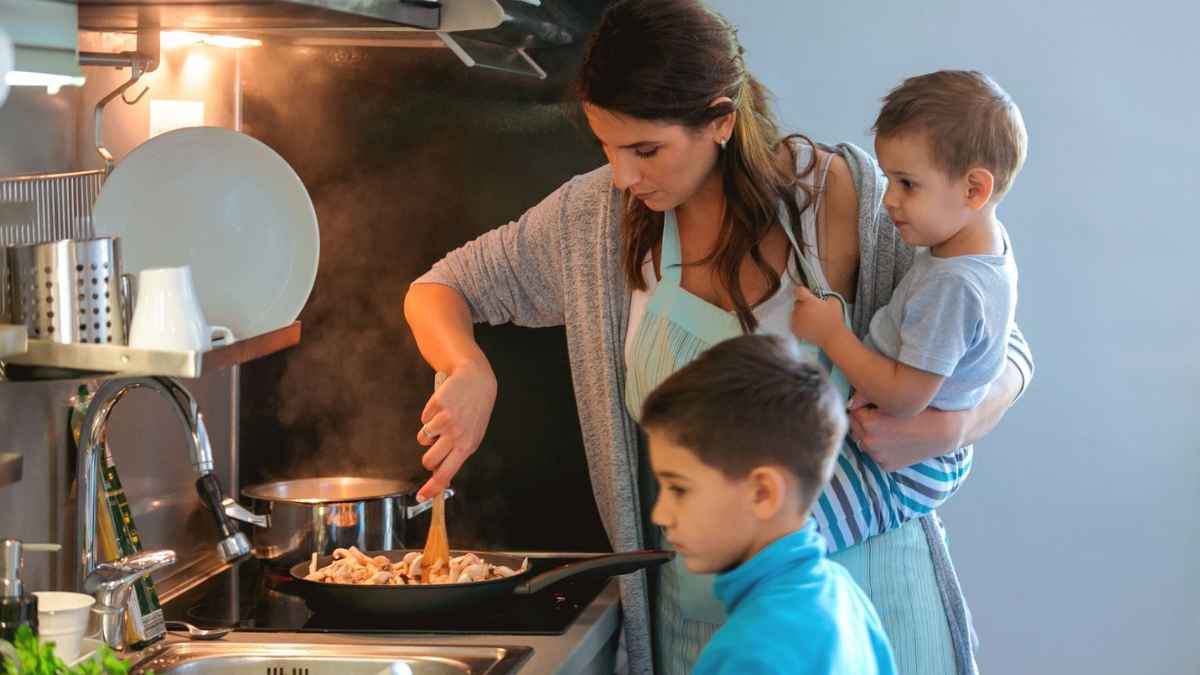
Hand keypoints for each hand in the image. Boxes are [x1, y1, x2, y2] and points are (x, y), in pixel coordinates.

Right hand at [415, 359, 497, 500]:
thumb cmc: (474, 411)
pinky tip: (443, 406)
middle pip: (429, 460)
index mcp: (468, 446)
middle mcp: (457, 435)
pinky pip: (423, 419)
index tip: (421, 497)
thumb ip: (457, 453)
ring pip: (423, 439)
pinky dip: (429, 414)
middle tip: (435, 447)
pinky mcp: (437, 406)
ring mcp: (446, 420)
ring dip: (428, 433)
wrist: (477, 381)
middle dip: (428, 458)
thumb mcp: (472, 435)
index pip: (447, 474)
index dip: (432, 488)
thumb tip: (440, 475)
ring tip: (443, 421)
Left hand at [791, 287, 842, 346]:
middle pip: (797, 302)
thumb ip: (824, 296)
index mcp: (808, 301)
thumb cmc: (834, 318)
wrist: (832, 336)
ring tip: (811, 319)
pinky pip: (794, 322)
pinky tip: (808, 325)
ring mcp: (796, 320)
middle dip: (804, 304)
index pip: (798, 290)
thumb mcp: (834, 301)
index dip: (802, 291)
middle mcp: (799, 309)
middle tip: (813, 309)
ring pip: (795, 313)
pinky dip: (799, 323)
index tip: (807, 295)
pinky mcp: (795, 329)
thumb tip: (818, 298)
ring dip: (801, 314)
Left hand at [848, 400, 968, 471]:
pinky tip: (896, 440)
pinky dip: (882, 448)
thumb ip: (866, 397)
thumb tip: (850, 402)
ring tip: (889, 428)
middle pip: (855, 426)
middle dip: (864, 420)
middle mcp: (869, 441)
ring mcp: (877, 456)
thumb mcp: (892, 400)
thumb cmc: (921, 410)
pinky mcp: (886, 466)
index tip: (876, 405)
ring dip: (870, 435)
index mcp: (868, 422)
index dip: (864, 406)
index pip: (853, 410)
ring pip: (863, 441)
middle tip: (882, 415)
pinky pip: (876, 454)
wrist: (943, 432)